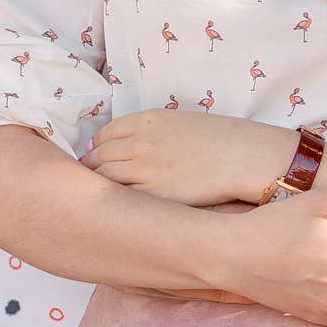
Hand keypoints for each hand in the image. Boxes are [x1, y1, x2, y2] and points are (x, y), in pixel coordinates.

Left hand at [83, 109, 295, 205]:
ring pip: (105, 178)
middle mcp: (140, 143)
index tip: (91, 151)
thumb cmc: (223, 137)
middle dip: (89, 165)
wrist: (243, 156)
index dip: (96, 144)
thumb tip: (136, 144)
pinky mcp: (153, 195)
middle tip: (83, 174)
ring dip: (94, 185)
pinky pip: (122, 198)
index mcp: (147, 120)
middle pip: (101, 155)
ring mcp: (144, 170)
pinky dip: (112, 201)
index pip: (108, 132)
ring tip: (89, 193)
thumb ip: (155, 130)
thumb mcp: (182, 121)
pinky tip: (110, 206)